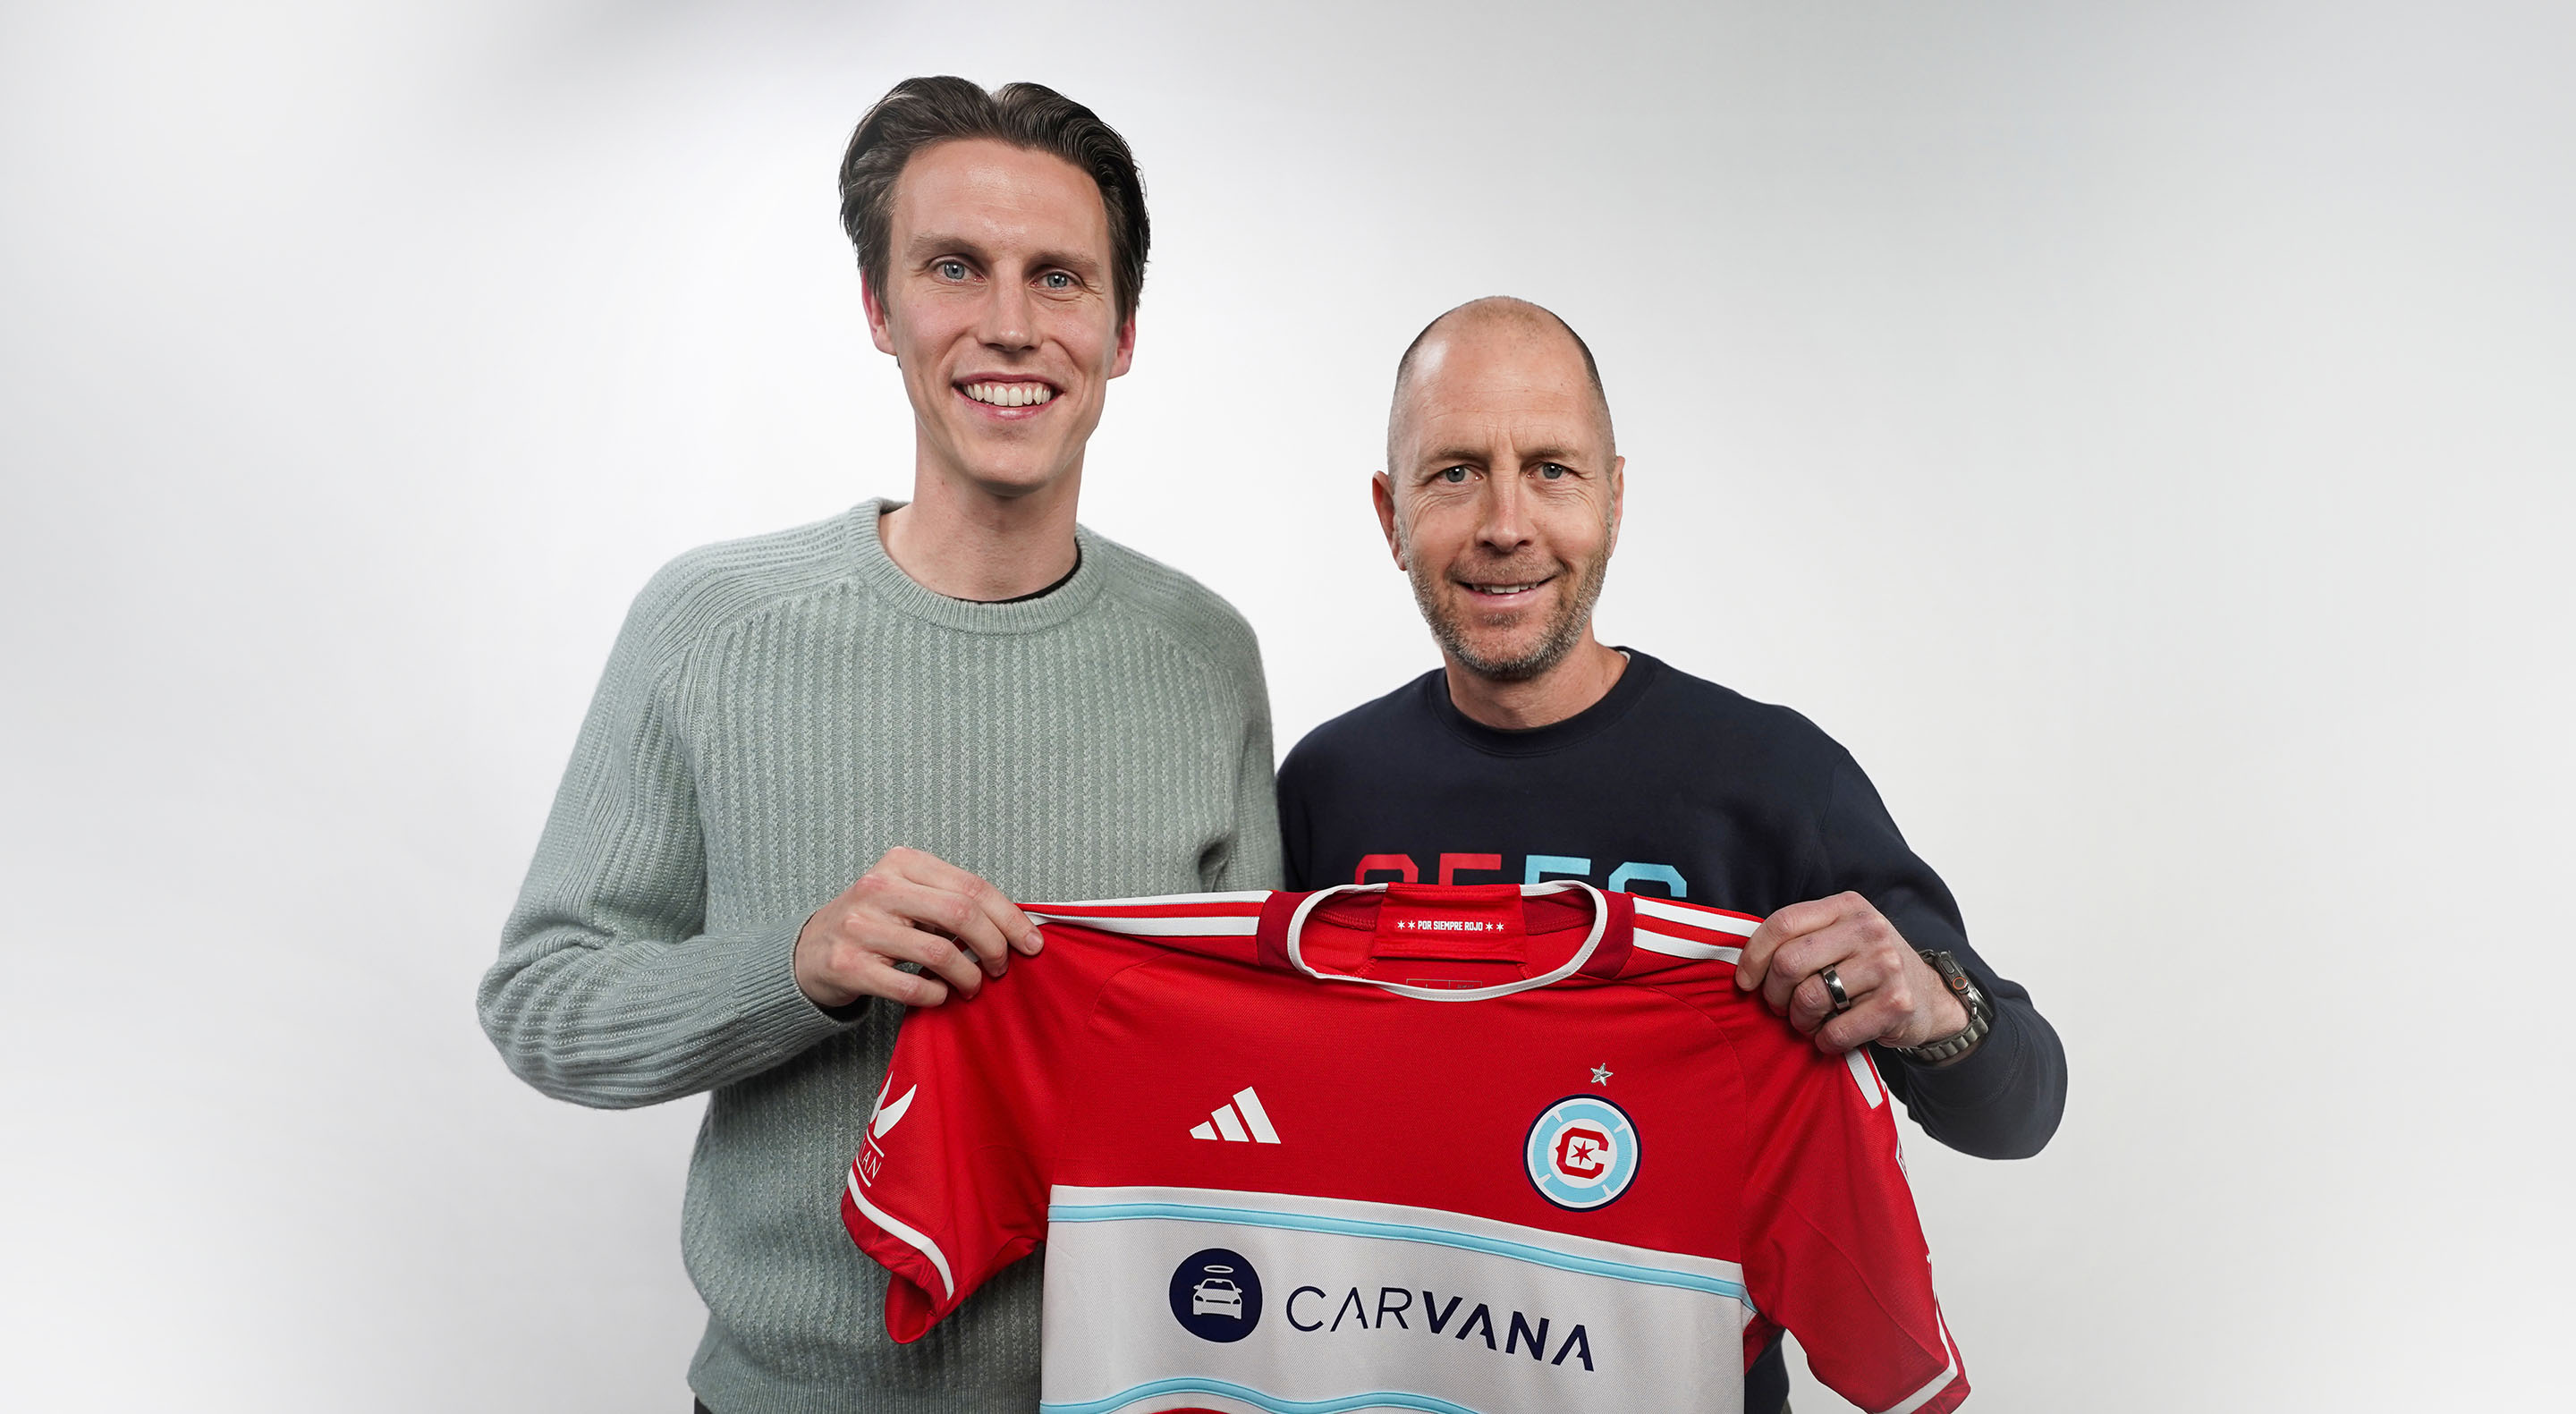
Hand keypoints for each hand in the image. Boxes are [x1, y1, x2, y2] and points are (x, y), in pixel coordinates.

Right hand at [793, 846, 1042, 1008]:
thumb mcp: (909, 896)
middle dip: (994, 946)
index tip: (1032, 943)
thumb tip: (1017, 926)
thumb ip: (954, 901)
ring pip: (939, 953)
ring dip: (968, 977)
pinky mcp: (848, 965)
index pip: (972, 887)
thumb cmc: (875, 923)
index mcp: (903, 863)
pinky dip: (937, 996)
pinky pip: (911, 986)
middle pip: (961, 914)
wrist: (810, 951)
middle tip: (1001, 968)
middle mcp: (878, 887)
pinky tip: (941, 996)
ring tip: (972, 986)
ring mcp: (860, 926)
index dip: (1010, 917)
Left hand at [1735, 892, 1966, 1054]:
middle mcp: (1868, 929)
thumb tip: (1743, 965)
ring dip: (1799, 1020)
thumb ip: (1800, 938)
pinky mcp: (1898, 1004)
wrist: (1930, 996)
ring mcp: (1886, 965)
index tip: (1746, 982)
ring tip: (1807, 1022)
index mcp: (1846, 906)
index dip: (1753, 956)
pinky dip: (1824, 1041)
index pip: (1782, 923)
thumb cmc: (1867, 966)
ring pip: (1809, 999)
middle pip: (1789, 963)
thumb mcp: (1839, 936)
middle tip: (1780, 1007)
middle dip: (1774, 994)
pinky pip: (1836, 1031)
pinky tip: (1829, 1036)